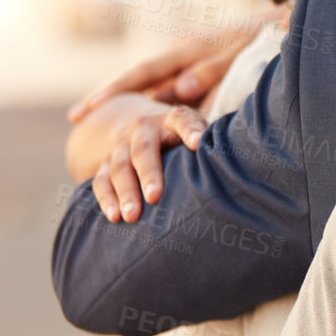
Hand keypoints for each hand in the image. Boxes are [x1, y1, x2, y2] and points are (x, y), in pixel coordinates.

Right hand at [67, 5, 283, 120]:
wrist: (287, 21)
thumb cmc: (266, 39)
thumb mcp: (241, 54)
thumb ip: (212, 72)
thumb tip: (178, 91)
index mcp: (188, 50)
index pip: (143, 73)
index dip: (113, 91)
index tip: (86, 108)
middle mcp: (184, 57)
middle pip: (140, 81)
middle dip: (109, 99)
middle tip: (77, 120)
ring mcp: (193, 65)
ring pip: (157, 89)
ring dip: (133, 107)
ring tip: (103, 129)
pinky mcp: (206, 74)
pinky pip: (177, 95)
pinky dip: (160, 109)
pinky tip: (146, 125)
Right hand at [90, 100, 208, 222]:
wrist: (143, 126)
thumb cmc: (184, 138)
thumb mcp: (198, 133)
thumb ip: (212, 144)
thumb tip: (234, 166)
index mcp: (172, 119)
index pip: (182, 119)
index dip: (190, 130)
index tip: (197, 143)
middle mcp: (144, 129)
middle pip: (144, 150)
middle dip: (149, 174)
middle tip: (154, 197)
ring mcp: (122, 146)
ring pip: (119, 168)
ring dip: (125, 192)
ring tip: (132, 216)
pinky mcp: (106, 163)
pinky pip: (101, 180)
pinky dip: (106, 199)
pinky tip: (114, 217)